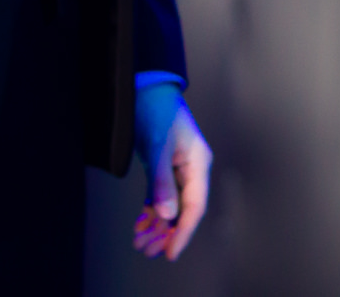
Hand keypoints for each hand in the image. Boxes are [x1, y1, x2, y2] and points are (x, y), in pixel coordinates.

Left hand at [131, 84, 211, 259]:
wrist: (146, 87)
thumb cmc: (158, 109)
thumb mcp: (159, 145)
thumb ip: (162, 180)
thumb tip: (166, 214)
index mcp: (198, 163)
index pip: (195, 206)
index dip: (184, 231)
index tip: (172, 251)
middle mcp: (190, 170)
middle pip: (183, 210)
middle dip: (167, 232)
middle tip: (149, 251)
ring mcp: (176, 169)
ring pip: (170, 206)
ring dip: (157, 225)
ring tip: (141, 242)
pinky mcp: (162, 168)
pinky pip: (160, 196)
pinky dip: (151, 212)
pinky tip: (141, 225)